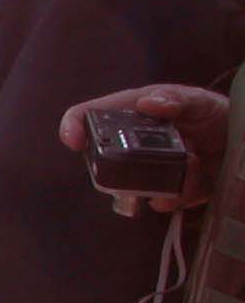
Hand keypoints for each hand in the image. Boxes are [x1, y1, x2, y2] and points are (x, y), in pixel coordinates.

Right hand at [59, 84, 227, 211]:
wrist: (240, 142)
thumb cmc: (215, 114)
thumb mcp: (199, 101)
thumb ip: (176, 100)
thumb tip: (146, 104)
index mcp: (131, 114)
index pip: (88, 116)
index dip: (73, 126)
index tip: (75, 143)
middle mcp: (129, 143)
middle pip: (101, 159)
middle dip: (120, 168)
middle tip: (147, 164)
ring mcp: (144, 170)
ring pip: (129, 186)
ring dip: (159, 181)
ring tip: (193, 165)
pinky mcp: (163, 191)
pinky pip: (157, 201)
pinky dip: (176, 196)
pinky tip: (193, 185)